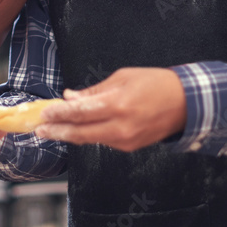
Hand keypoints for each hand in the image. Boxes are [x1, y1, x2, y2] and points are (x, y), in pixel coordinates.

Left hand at [35, 67, 186, 151]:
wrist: (186, 104)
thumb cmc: (155, 84)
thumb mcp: (122, 78)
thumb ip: (94, 91)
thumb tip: (70, 97)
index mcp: (117, 105)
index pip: (80, 112)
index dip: (59, 114)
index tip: (44, 113)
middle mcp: (120, 127)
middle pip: (80, 133)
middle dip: (57, 132)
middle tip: (40, 129)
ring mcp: (125, 140)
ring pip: (89, 139)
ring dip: (70, 134)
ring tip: (52, 129)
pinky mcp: (130, 147)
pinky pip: (103, 141)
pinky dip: (88, 135)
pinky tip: (78, 129)